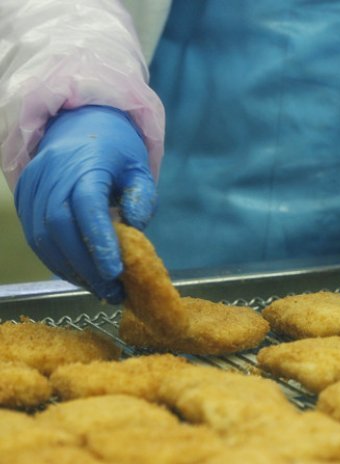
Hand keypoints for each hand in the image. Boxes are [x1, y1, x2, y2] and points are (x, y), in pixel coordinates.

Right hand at [15, 105, 156, 302]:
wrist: (78, 123)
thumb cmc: (115, 149)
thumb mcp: (139, 167)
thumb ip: (141, 197)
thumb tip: (136, 228)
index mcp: (85, 163)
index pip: (87, 206)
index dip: (99, 241)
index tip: (115, 272)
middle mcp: (52, 174)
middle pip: (60, 226)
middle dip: (85, 265)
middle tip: (112, 291)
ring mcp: (33, 185)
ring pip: (43, 236)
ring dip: (70, 269)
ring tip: (99, 289)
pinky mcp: (24, 197)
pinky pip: (35, 236)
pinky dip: (56, 260)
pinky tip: (79, 274)